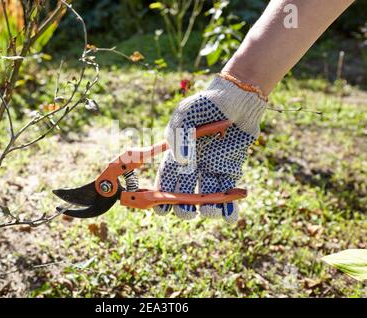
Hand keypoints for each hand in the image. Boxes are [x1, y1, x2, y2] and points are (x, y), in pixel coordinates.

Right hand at [154, 75, 266, 221]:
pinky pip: (228, 190)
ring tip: (211, 211)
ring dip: (208, 208)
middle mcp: (194, 165)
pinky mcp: (231, 169)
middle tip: (186, 212)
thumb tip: (183, 161)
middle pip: (185, 192)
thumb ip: (182, 137)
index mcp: (178, 154)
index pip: (167, 179)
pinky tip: (230, 216)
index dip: (164, 195)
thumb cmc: (206, 104)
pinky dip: (229, 205)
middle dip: (184, 207)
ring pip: (207, 195)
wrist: (235, 99)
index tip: (162, 210)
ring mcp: (212, 168)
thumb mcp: (187, 115)